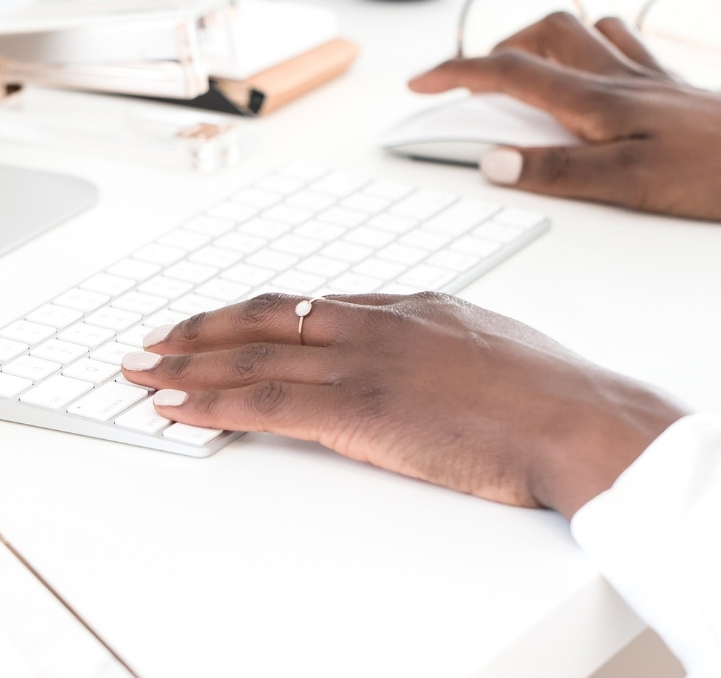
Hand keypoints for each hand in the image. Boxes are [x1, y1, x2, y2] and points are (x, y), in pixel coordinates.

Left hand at [124, 292, 685, 517]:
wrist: (578, 416)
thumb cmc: (547, 387)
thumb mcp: (484, 342)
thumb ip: (433, 342)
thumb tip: (411, 355)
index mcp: (403, 305)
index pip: (306, 304)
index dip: (252, 315)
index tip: (218, 323)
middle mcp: (370, 323)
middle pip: (263, 317)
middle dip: (200, 328)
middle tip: (153, 336)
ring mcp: (360, 362)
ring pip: (250, 356)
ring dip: (187, 364)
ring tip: (142, 368)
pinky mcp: (356, 409)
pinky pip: (265, 403)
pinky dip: (211, 403)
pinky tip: (175, 407)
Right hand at [409, 12, 720, 219]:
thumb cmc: (717, 173)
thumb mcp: (629, 185)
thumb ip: (557, 172)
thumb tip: (493, 162)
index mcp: (594, 102)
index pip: (508, 74)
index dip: (455, 74)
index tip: (420, 85)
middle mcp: (615, 77)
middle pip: (541, 34)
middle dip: (494, 49)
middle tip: (472, 81)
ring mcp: (645, 74)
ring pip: (581, 29)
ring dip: (539, 38)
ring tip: (522, 66)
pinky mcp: (671, 82)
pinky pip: (622, 40)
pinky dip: (592, 41)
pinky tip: (594, 64)